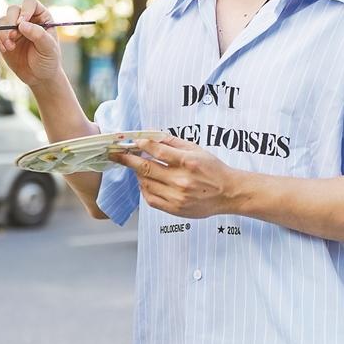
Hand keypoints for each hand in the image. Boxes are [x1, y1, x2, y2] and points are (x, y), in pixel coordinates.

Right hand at [0, 0, 63, 87]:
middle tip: (13, 36)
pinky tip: (6, 49)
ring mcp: (14, 29)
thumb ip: (38, 35)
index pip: (30, 3)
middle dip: (11, 22)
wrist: (39, 77)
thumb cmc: (48, 60)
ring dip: (3, 32)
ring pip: (2, 20)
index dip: (25, 10)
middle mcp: (27, 19)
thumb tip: (22, 24)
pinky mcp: (5, 39)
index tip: (22, 23)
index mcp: (41, 17)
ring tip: (10, 46)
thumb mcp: (48, 48)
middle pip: (13, 9)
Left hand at [112, 135, 241, 218]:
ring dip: (137, 174)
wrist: (228, 193)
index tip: (131, 142)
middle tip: (115, 154)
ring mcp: (177, 197)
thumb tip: (152, 134)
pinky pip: (150, 199)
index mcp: (187, 162)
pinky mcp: (175, 209)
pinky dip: (144, 189)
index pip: (157, 151)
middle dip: (127, 160)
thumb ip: (173, 142)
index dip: (141, 145)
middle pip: (146, 168)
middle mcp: (181, 180)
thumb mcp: (196, 149)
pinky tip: (145, 182)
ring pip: (145, 184)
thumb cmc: (213, 169)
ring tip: (137, 167)